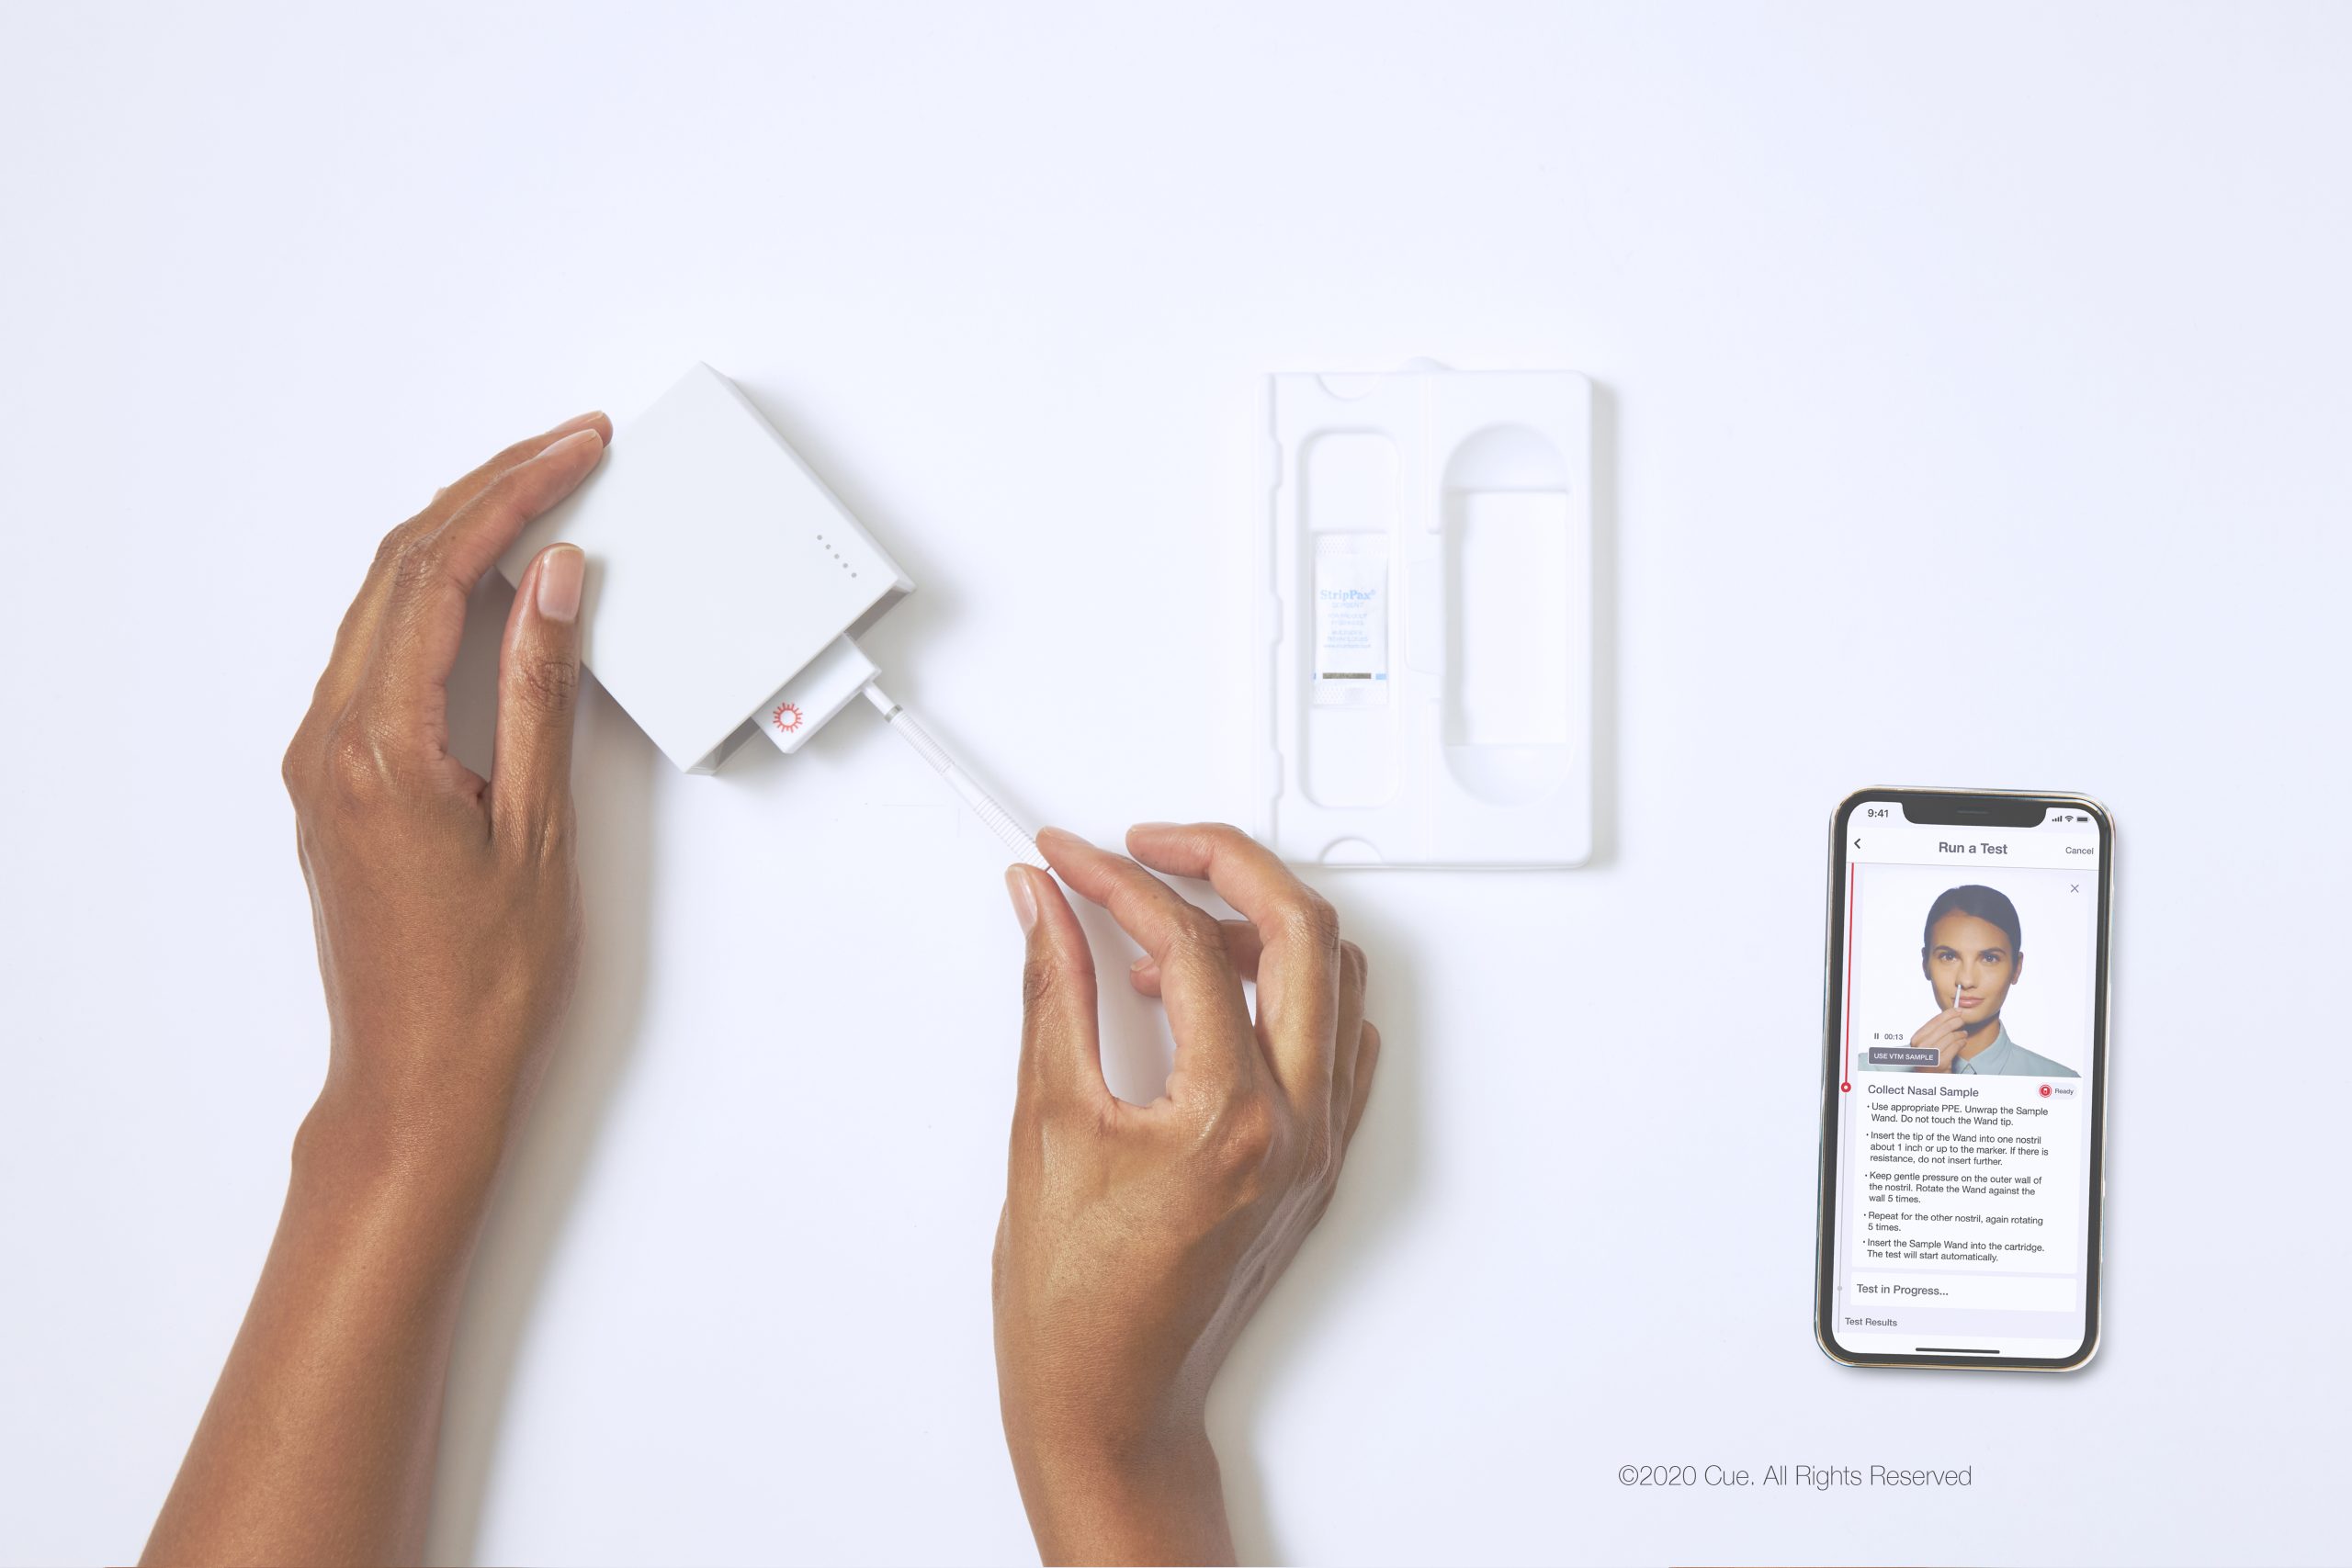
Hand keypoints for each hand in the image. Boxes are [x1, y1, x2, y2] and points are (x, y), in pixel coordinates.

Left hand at [280, 412, 608, 1182]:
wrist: (418, 1078)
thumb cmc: (480, 982)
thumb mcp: (536, 829)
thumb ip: (538, 693)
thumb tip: (552, 584)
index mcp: (378, 747)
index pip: (439, 573)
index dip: (513, 495)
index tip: (572, 452)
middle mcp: (330, 742)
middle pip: (399, 567)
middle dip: (486, 493)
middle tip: (565, 451)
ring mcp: (323, 761)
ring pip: (382, 603)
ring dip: (457, 538)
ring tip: (538, 501)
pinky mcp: (336, 782)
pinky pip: (378, 652)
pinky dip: (434, 596)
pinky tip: (490, 590)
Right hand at [994, 823, 1381, 1565]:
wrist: (1110, 1404)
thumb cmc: (1074, 1305)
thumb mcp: (1045, 1126)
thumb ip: (1054, 993)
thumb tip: (1044, 904)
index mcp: (1225, 1118)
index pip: (1185, 945)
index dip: (1117, 881)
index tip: (1068, 861)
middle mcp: (1294, 1127)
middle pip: (1299, 930)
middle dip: (1220, 861)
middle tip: (1145, 847)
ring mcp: (1319, 1147)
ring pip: (1334, 980)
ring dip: (1260, 928)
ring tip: (1171, 932)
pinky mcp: (1320, 1166)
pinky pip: (1342, 1046)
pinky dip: (1293, 993)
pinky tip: (1228, 993)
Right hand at [1909, 1005, 1968, 1072]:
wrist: (1930, 1079)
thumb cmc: (1930, 1060)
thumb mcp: (1927, 1043)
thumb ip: (1934, 1031)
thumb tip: (1949, 1015)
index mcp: (1916, 1039)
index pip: (1934, 1021)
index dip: (1948, 1014)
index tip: (1957, 1010)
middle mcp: (1921, 1046)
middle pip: (1944, 1028)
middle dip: (1956, 1022)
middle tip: (1962, 1020)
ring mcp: (1931, 1055)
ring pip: (1951, 1037)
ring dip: (1960, 1034)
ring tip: (1964, 1033)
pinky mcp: (1941, 1062)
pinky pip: (1956, 1046)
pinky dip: (1962, 1042)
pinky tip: (1963, 1042)